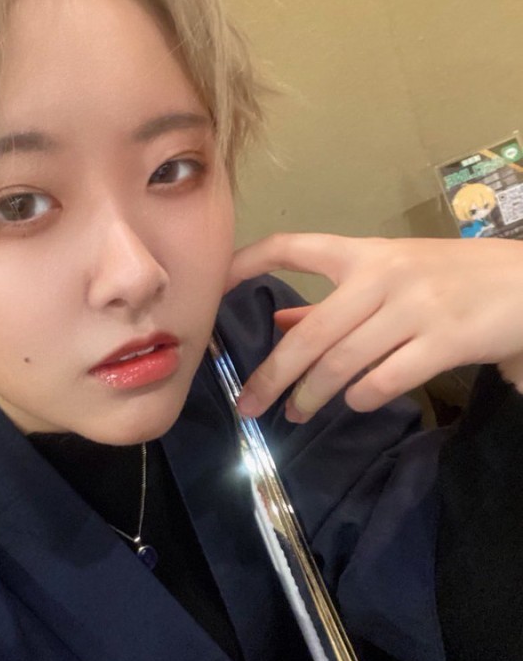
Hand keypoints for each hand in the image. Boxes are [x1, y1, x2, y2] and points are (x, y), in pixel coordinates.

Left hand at [229, 233, 522, 421]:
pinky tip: (353, 402)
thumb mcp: (390, 276)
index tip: (214, 285)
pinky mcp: (445, 339)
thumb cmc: (448, 279)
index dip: (248, 262)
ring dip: (312, 395)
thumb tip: (278, 322)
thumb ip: (332, 300)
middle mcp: (383, 276)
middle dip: (273, 374)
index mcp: (364, 253)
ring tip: (295, 413)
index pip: (293, 247)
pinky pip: (386, 378)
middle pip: (311, 332)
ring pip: (343, 361)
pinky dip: (362, 395)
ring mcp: (414, 307)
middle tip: (249, 405)